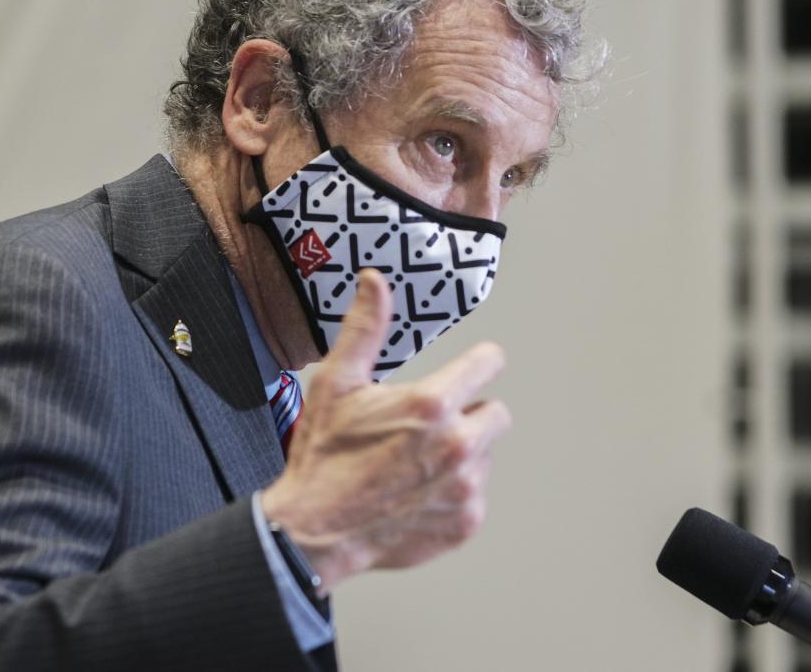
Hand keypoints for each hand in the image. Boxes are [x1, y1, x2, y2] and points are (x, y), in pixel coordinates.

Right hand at [261, 268, 510, 592]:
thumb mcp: (336, 383)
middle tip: (426, 428)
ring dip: (462, 454)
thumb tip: (374, 280)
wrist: (315, 531)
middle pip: (495, 412)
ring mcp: (465, 486)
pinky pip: (476, 493)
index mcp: (432, 404)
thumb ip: (365, 329)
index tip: (470, 369)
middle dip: (468, 414)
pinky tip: (417, 493)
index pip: (489, 363)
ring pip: (485, 454)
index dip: (478, 363)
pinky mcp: (466, 520)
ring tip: (415, 464)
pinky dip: (454, 492)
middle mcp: (458, 444)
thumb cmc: (324, 455)